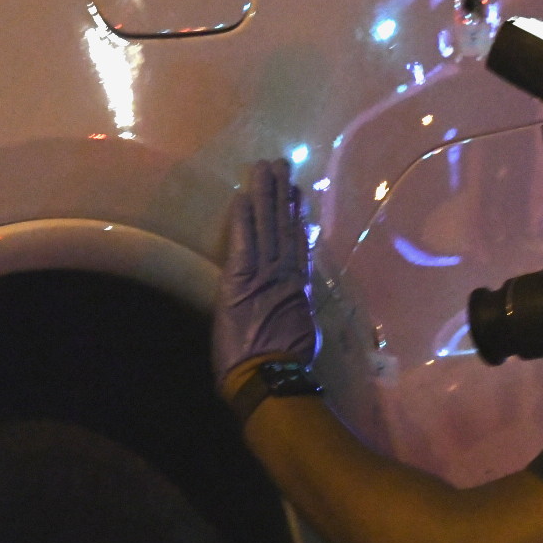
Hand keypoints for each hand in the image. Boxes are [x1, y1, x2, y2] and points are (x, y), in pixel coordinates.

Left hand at [212, 159, 319, 390]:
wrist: (269, 377)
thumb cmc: (285, 367)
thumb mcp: (301, 338)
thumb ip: (297, 318)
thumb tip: (298, 315)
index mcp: (296, 291)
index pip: (295, 245)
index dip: (295, 218)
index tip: (296, 194)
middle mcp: (283, 276)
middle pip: (281, 227)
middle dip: (280, 194)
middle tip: (281, 164)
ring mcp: (264, 276)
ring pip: (265, 227)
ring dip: (264, 196)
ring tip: (266, 168)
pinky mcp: (241, 281)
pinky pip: (243, 243)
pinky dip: (244, 220)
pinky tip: (243, 196)